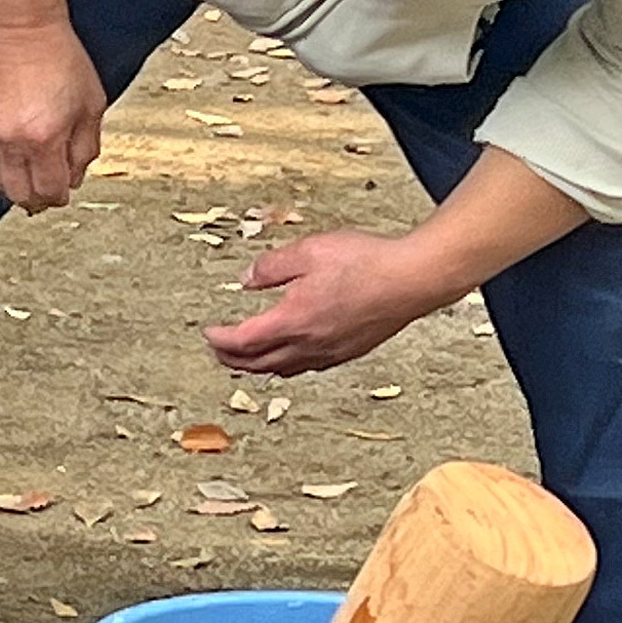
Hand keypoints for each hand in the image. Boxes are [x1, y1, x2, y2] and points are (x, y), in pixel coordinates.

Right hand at [0, 21, 105, 212]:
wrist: (21, 28)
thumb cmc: (59, 58)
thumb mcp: (91, 104)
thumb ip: (86, 147)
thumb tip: (74, 177)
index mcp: (46, 138)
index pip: (50, 191)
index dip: (59, 196)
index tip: (62, 191)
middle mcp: (13, 141)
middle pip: (20, 195)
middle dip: (36, 198)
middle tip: (45, 191)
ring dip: (12, 186)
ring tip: (25, 175)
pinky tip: (4, 160)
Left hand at [203, 229, 452, 375]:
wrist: (413, 279)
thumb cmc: (367, 263)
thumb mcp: (308, 252)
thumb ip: (271, 267)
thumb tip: (246, 280)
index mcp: (293, 321)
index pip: (242, 341)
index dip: (219, 340)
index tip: (208, 333)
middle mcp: (309, 344)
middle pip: (257, 365)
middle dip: (232, 360)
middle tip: (218, 351)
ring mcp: (330, 352)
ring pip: (282, 370)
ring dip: (258, 366)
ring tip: (247, 357)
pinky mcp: (349, 352)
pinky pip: (306, 368)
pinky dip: (286, 365)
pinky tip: (289, 354)